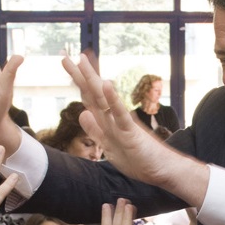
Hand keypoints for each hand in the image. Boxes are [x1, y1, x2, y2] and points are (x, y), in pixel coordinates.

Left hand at [62, 54, 208, 204]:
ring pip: (103, 98)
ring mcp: (121, 122)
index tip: (66, 62)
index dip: (76, 81)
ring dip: (91, 78)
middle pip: (92, 91)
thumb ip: (95, 130)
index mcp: (106, 120)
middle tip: (63, 54)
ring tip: (81, 59)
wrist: (161, 170)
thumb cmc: (138, 158)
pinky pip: (120, 114)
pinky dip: (113, 100)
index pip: (88, 96)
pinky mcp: (131, 132)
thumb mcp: (108, 146)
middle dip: (77, 74)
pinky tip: (107, 84)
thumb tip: (82, 113)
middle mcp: (112, 117)